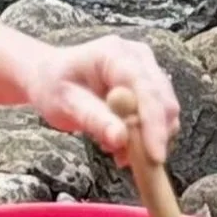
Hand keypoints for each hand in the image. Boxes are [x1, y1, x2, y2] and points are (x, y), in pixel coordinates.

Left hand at [23, 36, 180, 170]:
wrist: (50, 76)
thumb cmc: (52, 85)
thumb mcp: (64, 103)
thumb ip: (94, 119)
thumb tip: (121, 139)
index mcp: (114, 54)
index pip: (145, 89)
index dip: (153, 124)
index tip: (155, 157)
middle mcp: (138, 56)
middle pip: (164, 101)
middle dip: (153, 136)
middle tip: (129, 162)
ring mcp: (148, 68)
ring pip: (166, 111)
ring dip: (148, 138)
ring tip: (116, 150)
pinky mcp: (151, 84)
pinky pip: (160, 115)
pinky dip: (146, 135)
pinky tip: (122, 143)